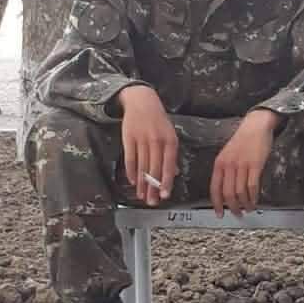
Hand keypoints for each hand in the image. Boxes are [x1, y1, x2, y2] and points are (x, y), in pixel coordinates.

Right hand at [118, 86, 177, 205]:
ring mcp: (142, 139)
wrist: (142, 101)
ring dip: (142, 184)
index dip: (166, 182)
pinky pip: (130, 158)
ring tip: (141, 195)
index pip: (168, 166)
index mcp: (170, 141)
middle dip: (153, 188)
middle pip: (154, 169)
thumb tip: (174, 174)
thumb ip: (171, 155)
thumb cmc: (159, 121)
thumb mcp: (170, 135)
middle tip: (152, 201)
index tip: (165, 195)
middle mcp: (157, 141)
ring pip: (142, 166)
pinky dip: (131, 172)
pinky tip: (133, 181)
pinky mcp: (129, 138)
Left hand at [210, 109, 281, 217]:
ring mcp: (242, 165)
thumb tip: (227, 191)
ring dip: (244, 204)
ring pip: (240, 192)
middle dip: (232, 207)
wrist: (256, 126)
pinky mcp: (256, 164)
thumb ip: (226, 170)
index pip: (214, 188)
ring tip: (248, 209)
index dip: (216, 204)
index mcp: (219, 163)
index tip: (219, 213)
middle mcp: (228, 165)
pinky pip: (253, 186)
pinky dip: (254, 197)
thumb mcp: (228, 154)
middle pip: (228, 193)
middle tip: (237, 214)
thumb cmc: (243, 140)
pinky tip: (255, 201)